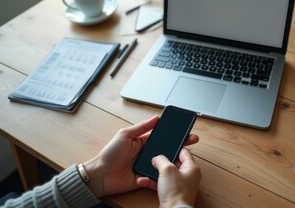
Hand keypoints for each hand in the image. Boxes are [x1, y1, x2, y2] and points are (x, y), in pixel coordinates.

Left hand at [83, 115, 199, 197]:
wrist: (101, 175)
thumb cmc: (110, 154)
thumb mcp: (125, 135)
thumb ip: (141, 127)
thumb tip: (155, 118)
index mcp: (143, 141)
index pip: (162, 135)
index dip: (173, 132)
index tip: (184, 128)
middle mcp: (147, 152)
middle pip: (167, 147)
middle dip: (180, 143)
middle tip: (192, 139)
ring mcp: (148, 165)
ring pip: (166, 161)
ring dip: (175, 158)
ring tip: (186, 153)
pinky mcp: (147, 177)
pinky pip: (159, 174)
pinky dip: (166, 172)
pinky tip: (174, 167)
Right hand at [137, 148, 201, 207]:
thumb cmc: (176, 193)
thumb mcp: (167, 170)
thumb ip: (161, 159)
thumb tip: (157, 158)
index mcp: (192, 167)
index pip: (184, 152)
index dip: (174, 147)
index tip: (167, 144)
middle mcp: (188, 175)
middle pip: (173, 162)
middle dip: (162, 161)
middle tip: (154, 158)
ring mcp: (179, 184)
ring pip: (166, 173)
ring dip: (155, 172)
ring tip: (147, 168)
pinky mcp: (172, 192)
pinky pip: (161, 183)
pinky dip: (153, 181)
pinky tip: (144, 180)